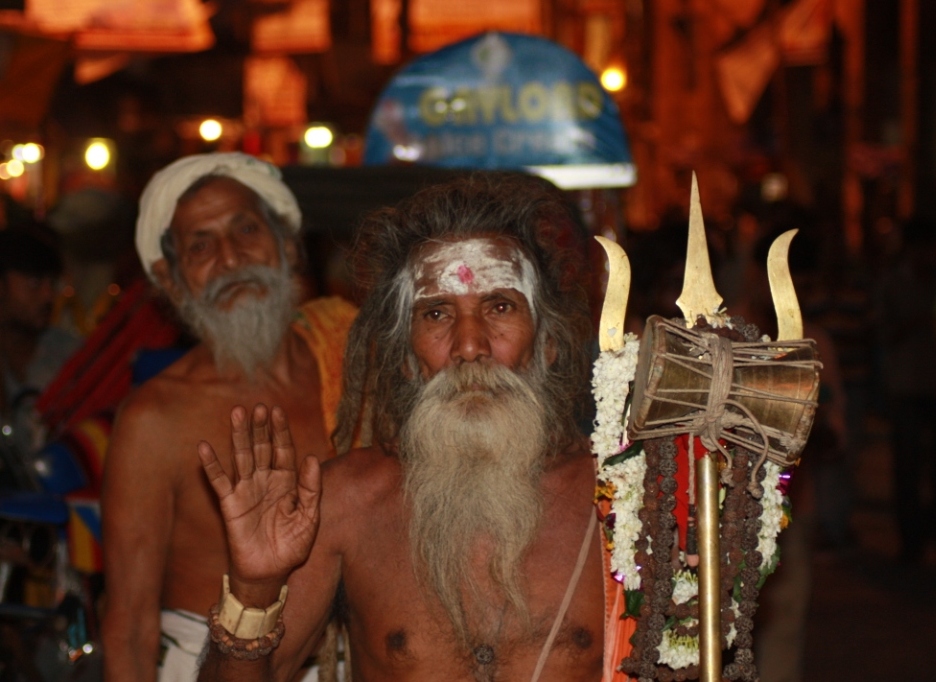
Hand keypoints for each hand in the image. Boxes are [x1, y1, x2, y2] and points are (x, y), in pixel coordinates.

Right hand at [198, 404, 320, 589]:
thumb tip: (311, 458)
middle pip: (262, 447)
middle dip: (260, 428)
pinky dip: (211, 464)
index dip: (280, 431)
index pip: (284, 449)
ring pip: (241, 457)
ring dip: (239, 436)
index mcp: (287, 481)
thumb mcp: (309, 518)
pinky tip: (204, 446)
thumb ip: (311, 489)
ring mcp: (247, 490)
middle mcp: (266, 480)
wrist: (270, 573)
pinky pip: (219, 481)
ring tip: (237, 413)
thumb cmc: (292, 546)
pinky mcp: (230, 504)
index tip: (277, 411)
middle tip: (258, 407)